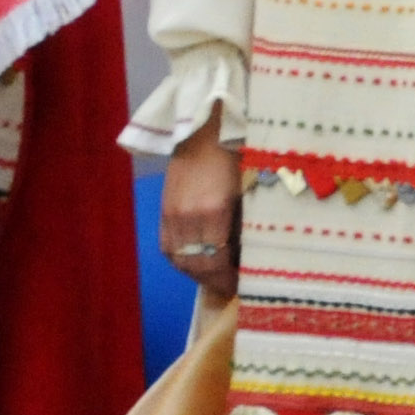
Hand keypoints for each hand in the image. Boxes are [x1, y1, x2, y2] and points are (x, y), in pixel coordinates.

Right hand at [161, 116, 239, 293]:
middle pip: (194, 264)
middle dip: (213, 281)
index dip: (227, 279)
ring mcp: (171, 213)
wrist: (207, 128)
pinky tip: (197, 261)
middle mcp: (187, 216)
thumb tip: (249, 253)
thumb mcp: (251, 189)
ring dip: (196, 273)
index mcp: (213, 210)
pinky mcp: (164, 208)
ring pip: (178, 259)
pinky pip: (168, 246)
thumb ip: (246, 222)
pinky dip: (182, 259)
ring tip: (215, 277)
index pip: (216, 261)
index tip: (242, 286)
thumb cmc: (240, 154)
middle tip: (230, 287)